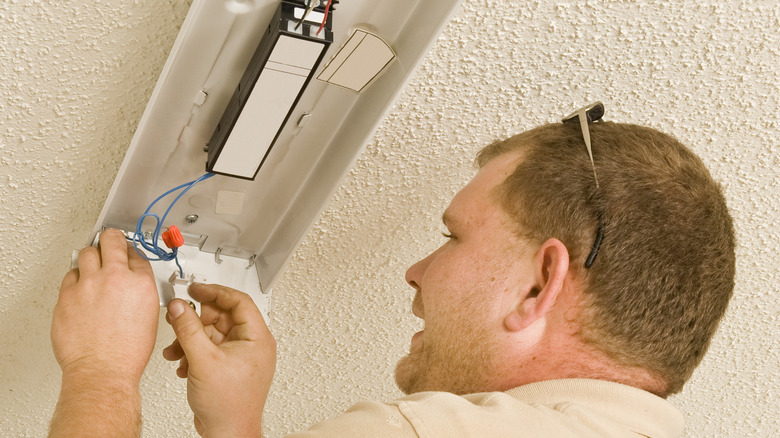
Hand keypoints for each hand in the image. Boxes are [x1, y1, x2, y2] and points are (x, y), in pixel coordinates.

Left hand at [51, 228, 158, 382]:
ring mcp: (88, 285)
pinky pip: (69, 275)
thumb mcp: (149, 316)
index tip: (127, 253)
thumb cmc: (127, 352)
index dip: (131, 252)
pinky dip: (75, 278)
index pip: (136, 254)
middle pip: (111, 240)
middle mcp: (114, 278)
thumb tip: (132, 283)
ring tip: (92, 264)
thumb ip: (141, 291)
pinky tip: (81, 286)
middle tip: (109, 240)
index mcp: (140, 283)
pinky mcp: (67, 295)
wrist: (103, 370)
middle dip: (111, 239)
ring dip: (91, 256)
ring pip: (86, 253)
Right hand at [163, 284, 275, 437]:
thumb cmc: (229, 405)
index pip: (238, 301)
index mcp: (257, 337)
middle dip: (196, 319)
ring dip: (190, 338)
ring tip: (176, 348)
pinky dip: (194, 352)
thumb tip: (180, 306)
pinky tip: (183, 363)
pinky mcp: (228, 367)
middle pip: (222, 316)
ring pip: (212, 333)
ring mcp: (240, 356)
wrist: (228, 434)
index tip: (195, 289)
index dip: (214, 292)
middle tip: (178, 317)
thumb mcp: (203, 359)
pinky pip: (209, 348)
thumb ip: (188, 328)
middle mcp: (252, 344)